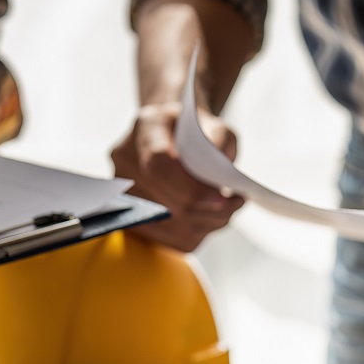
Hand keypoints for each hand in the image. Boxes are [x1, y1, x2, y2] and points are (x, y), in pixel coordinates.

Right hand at [111, 102, 244, 251]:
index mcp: (146, 128)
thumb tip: (220, 176)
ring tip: (228, 208)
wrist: (178, 137)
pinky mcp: (139, 219)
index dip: (190, 188)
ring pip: (173, 225)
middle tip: (236, 203)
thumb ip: (220, 142)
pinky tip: (212, 216)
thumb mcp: (216, 125)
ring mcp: (126, 193)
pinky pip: (175, 238)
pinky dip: (201, 230)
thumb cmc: (199, 131)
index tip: (223, 197)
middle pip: (166, 202)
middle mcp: (127, 161)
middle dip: (208, 209)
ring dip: (209, 221)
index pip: (158, 165)